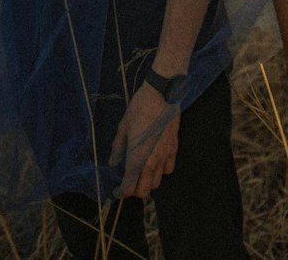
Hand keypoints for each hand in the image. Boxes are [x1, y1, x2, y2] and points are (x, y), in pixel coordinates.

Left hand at [109, 82, 180, 199]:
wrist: (162, 94)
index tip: (117, 192)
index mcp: (137, 159)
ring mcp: (165, 157)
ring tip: (141, 171)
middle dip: (134, 190)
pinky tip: (155, 161)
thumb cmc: (139, 109)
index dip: (121, 193)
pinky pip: (168, 169)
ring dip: (148, 181)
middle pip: (144, 191)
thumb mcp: (123, 127)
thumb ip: (118, 149)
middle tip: (128, 182)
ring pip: (157, 182)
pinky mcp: (174, 149)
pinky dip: (161, 171)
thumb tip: (113, 163)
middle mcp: (152, 163)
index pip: (129, 187)